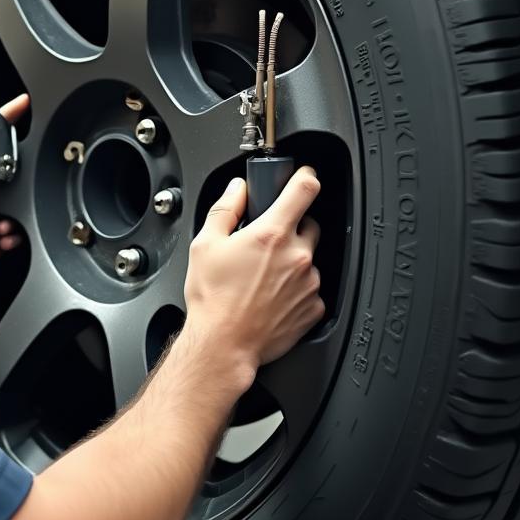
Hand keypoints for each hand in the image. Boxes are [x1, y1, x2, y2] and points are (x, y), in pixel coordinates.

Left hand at [0, 94, 29, 281]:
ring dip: (16, 210)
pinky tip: (1, 233)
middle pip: (15, 164)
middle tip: (12, 187)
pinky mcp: (7, 223)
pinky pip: (25, 221)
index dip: (7, 118)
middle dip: (22, 177)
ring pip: (24, 195)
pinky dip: (15, 230)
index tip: (23, 103)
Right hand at [181, 167, 323, 380]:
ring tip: (264, 276)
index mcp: (271, 234)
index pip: (304, 189)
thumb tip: (236, 190)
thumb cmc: (213, 299)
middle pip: (310, 224)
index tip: (303, 175)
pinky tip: (272, 295)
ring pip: (309, 258)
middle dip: (292, 226)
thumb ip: (225, 209)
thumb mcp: (205, 244)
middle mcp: (297, 256)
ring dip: (293, 260)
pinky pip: (311, 288)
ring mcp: (310, 282)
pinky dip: (296, 287)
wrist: (224, 344)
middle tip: (268, 240)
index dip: (305, 176)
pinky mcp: (314, 307)